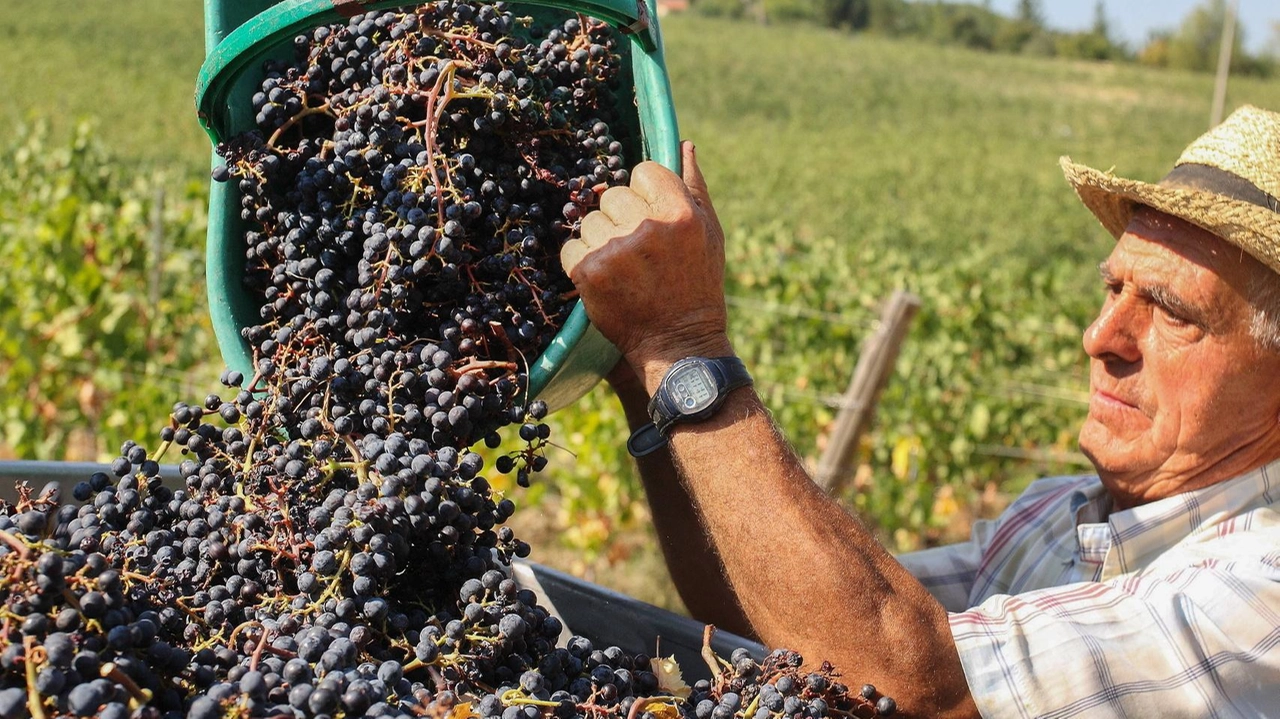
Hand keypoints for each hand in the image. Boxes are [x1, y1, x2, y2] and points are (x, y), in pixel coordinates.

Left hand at [561, 141, 732, 392]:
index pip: (643, 172)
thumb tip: (682, 145)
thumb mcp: (710, 233)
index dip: (645, 194)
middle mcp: (648, 228)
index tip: (652, 218)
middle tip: (638, 249)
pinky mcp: (589, 272)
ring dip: (601, 240)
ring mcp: (616, 250)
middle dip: (621, 217)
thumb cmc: (698, 284)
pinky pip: (571, 247)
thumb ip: (694, 186)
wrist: (678, 342)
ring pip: (590, 220)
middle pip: (613, 194)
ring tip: (624, 267)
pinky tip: (606, 279)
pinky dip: (582, 262)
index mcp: (680, 213)